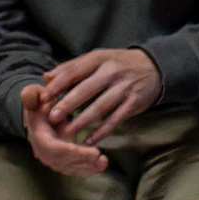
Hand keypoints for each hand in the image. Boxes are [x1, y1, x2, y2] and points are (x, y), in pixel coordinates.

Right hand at [19, 81, 110, 177]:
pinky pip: (73, 170)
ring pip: (69, 168)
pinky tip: (101, 166)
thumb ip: (33, 94)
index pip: (53, 149)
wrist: (41, 113)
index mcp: (37, 135)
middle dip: (83, 160)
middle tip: (100, 156)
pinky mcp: (60, 162)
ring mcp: (51, 159)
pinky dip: (88, 169)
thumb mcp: (35, 93)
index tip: (92, 151)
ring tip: (104, 162)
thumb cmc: (39, 101)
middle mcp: (42, 150)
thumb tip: (43, 98)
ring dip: (88, 167)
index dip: (72, 152)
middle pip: (63, 162)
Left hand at [38, 45, 160, 145]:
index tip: (44, 98)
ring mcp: (124, 89)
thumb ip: (73, 67)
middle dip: (67, 105)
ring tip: (68, 132)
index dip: (58, 85)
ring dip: (82, 121)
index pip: (74, 72)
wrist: (154, 68)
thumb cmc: (119, 64)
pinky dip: (102, 131)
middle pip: (85, 90)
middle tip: (52, 117)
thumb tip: (46, 77)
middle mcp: (111, 72)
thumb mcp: (98, 58)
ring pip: (100, 107)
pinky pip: (115, 120)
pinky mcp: (134, 104)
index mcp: (99, 59)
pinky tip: (90, 140)